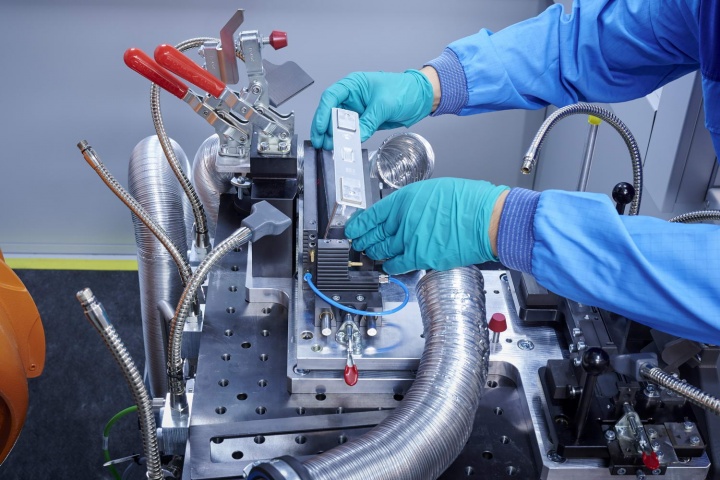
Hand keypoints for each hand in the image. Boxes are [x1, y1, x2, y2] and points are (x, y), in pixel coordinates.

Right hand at [311, 70, 433, 149]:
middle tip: (321, 141)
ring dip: (333, 135)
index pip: (331, 97)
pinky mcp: (364, 121)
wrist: (420, 98)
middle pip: (331, 112)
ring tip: (329, 146)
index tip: (320, 127)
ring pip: (339, 123)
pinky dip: (346, 139)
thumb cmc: (404, 90)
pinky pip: (351, 131)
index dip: (323, 113)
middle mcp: (352, 97)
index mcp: (354, 84)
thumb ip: (369, 121)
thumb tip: (357, 135)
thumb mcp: (385, 105)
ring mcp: (357, 110)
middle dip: (324, 127)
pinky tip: (342, 145)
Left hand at [345, 178, 509, 273]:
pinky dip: (390, 266)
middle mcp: (402, 220)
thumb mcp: (432, 191)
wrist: (486, 219)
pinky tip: (389, 264)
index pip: (371, 215)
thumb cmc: (467, 202)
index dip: (359, 225)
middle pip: (374, 235)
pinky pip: (397, 265)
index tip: (353, 229)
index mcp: (404, 200)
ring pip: (382, 251)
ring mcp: (409, 240)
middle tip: (360, 243)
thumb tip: (401, 215)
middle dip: (364, 241)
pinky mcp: (420, 257)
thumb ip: (412, 204)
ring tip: (372, 254)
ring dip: (375, 254)